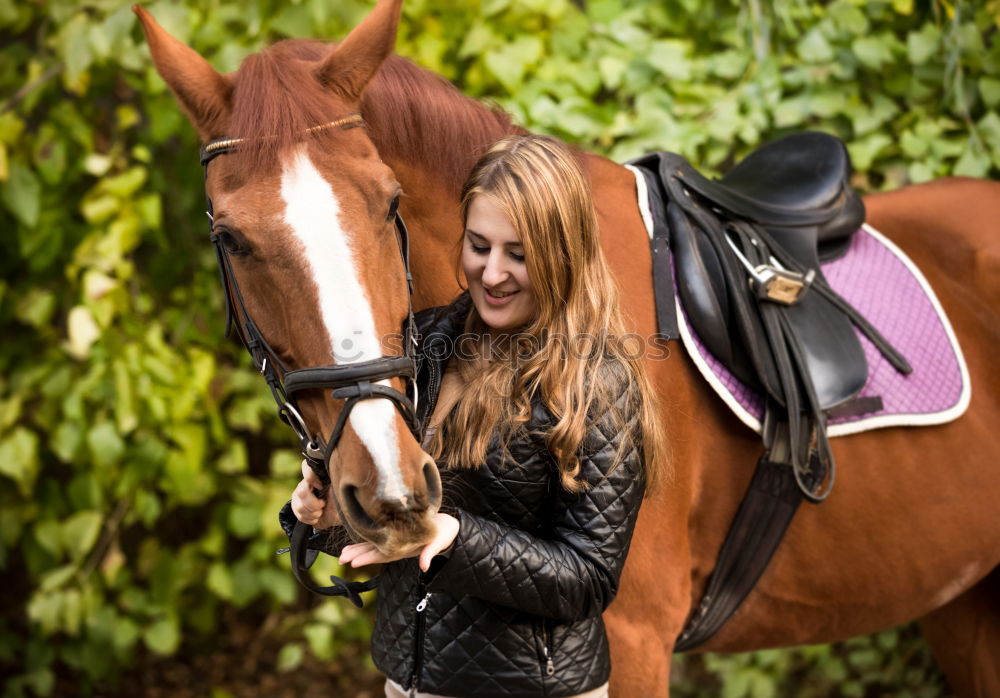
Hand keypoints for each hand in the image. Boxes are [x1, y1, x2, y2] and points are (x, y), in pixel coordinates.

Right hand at [291, 460, 340, 528]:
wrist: (335, 515)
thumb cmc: (340, 500)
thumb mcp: (340, 491)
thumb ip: (335, 483)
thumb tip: (332, 478)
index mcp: (319, 475)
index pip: (306, 467)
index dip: (311, 477)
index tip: (321, 487)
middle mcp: (307, 483)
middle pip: (301, 492)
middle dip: (314, 504)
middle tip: (323, 505)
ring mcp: (299, 494)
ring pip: (299, 506)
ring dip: (312, 513)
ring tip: (320, 512)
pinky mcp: (296, 505)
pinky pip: (298, 514)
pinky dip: (309, 519)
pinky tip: (316, 516)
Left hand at [339, 512, 459, 571]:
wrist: (450, 527)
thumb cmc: (445, 532)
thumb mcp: (440, 541)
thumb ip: (430, 553)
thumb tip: (423, 566)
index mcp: (406, 548)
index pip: (384, 555)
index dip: (368, 558)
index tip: (354, 562)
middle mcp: (399, 546)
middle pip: (375, 552)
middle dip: (358, 555)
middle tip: (341, 559)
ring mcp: (397, 541)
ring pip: (374, 547)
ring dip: (359, 550)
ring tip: (343, 554)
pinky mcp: (398, 534)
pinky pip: (379, 538)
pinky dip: (367, 541)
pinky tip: (356, 543)